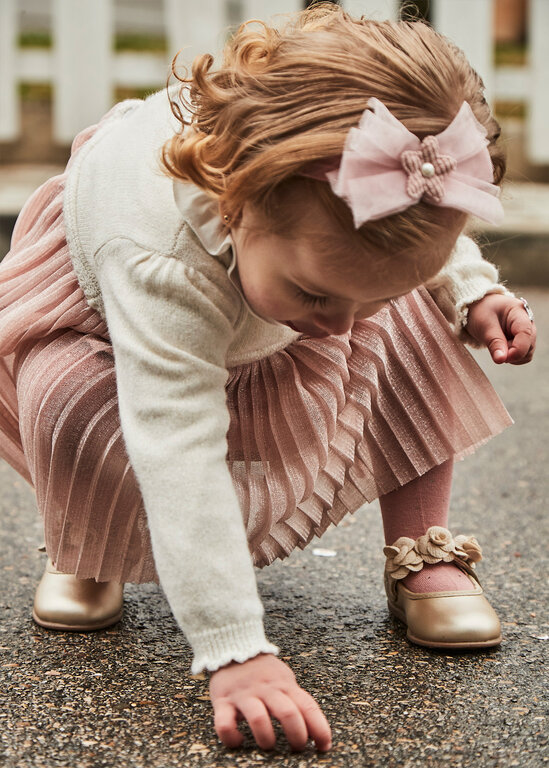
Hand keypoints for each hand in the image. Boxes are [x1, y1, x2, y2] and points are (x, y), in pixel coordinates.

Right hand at [209, 653, 331, 751]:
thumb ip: (296, 699)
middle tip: (297, 748)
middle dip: (297, 736)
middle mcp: (267, 689)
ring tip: (268, 745)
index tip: (324, 747)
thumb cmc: (263, 670)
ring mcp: (244, 695)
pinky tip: (238, 740)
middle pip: (288, 714)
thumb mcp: (284, 678)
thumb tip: (315, 728)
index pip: (308, 707)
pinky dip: (232, 737)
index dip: (320, 729)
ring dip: (266, 739)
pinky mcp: (223, 701)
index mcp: (285, 685)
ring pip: (259, 719)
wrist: (233, 644)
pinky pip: (225, 723)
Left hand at [465, 293, 536, 364]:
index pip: (526, 334)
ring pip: (527, 354)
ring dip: (512, 356)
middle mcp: (529, 323)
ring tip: (497, 344)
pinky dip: (512, 357)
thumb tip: (501, 360)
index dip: (517, 350)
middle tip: (494, 346)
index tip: (503, 358)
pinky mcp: (524, 341)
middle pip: (529, 347)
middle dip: (512, 353)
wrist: (481, 307)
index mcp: (519, 313)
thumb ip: (494, 342)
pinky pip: (522, 356)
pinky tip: (502, 348)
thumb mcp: (484, 325)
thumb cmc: (482, 311)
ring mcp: (528, 333)